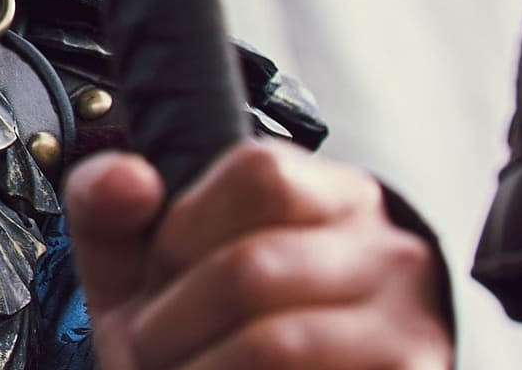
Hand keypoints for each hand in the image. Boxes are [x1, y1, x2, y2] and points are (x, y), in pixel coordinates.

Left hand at [68, 144, 448, 368]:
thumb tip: (127, 176)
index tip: (157, 277)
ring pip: (278, 340)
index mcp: (331, 196)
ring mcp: (409, 325)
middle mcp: (388, 251)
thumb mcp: (146, 268)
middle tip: (152, 349)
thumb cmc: (209, 334)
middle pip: (253, 266)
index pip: (260, 172)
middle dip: (171, 322)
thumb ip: (111, 209)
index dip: (184, 229)